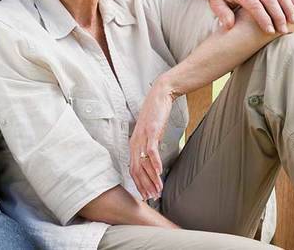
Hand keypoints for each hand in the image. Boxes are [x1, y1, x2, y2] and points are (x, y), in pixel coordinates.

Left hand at [129, 79, 173, 200]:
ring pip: (143, 162)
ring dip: (151, 178)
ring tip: (158, 189)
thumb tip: (153, 161)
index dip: (138, 183)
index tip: (145, 195)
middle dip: (144, 185)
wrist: (160, 96)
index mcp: (134, 144)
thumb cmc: (156, 115)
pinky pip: (151, 150)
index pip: (133, 168)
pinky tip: (160, 172)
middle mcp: (135, 142)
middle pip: (136, 169)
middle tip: (152, 197)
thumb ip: (150, 146)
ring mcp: (142, 137)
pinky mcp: (151, 131)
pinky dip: (155, 162)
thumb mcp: (151, 134)